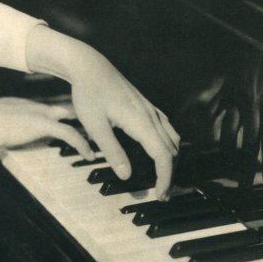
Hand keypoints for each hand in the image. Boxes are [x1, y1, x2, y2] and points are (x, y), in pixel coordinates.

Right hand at [0, 98, 94, 156]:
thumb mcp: (5, 121)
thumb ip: (17, 124)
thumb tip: (20, 133)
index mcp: (33, 105)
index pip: (60, 105)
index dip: (76, 109)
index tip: (88, 115)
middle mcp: (42, 106)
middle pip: (73, 106)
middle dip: (90, 113)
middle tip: (106, 122)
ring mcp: (44, 113)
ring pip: (77, 118)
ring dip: (92, 130)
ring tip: (103, 142)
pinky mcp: (44, 124)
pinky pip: (70, 134)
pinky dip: (82, 144)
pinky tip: (89, 154)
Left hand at [25, 26, 179, 199]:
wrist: (90, 66)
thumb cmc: (89, 94)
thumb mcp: (95, 126)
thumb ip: (113, 151)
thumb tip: (127, 176)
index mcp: (141, 122)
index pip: (162, 155)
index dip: (165, 177)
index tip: (159, 195)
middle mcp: (151, 115)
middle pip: (172, 150)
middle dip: (170, 173)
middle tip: (160, 194)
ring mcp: (151, 109)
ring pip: (172, 138)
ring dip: (171, 160)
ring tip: (162, 177)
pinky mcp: (147, 106)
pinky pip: (167, 128)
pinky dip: (168, 145)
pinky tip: (159, 151)